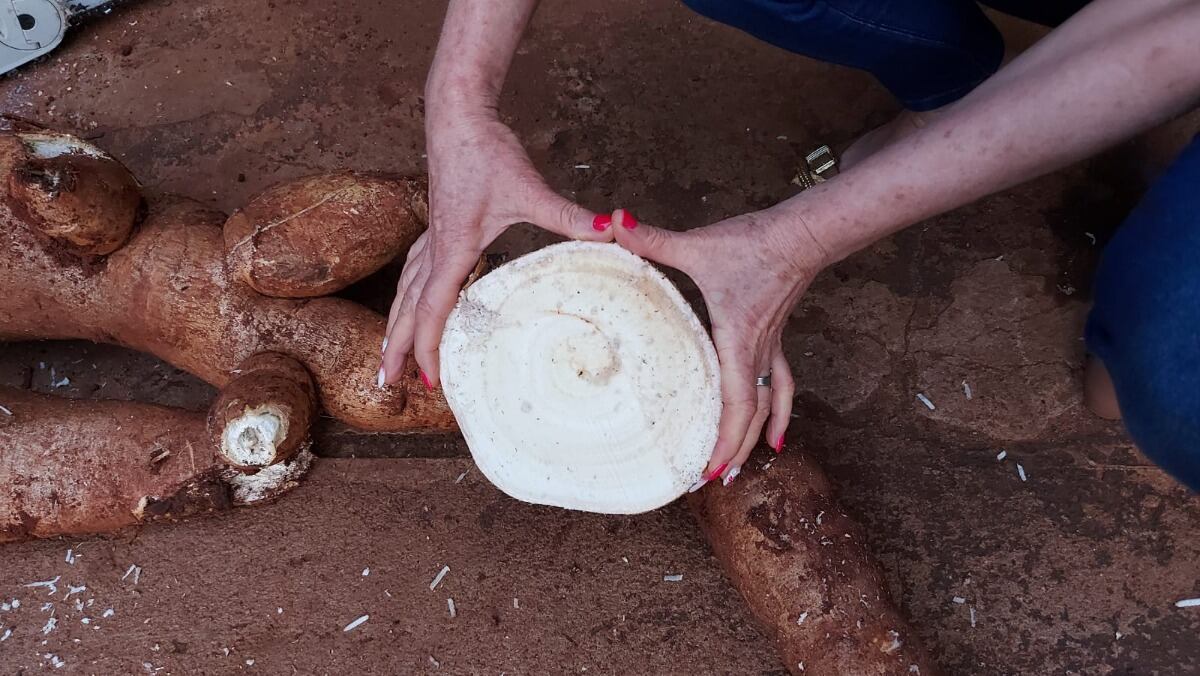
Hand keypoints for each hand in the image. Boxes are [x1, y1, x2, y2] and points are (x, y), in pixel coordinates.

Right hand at [381, 108, 613, 387]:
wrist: (457, 115)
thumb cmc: (486, 151)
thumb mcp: (530, 189)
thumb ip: (569, 216)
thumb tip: (610, 229)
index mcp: (452, 248)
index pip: (432, 309)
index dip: (427, 347)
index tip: (429, 381)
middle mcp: (434, 247)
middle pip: (406, 307)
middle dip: (396, 347)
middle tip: (386, 383)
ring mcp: (431, 236)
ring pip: (404, 290)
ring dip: (395, 324)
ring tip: (388, 355)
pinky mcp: (436, 224)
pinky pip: (413, 270)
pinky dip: (408, 295)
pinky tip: (412, 301)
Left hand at [612, 207, 826, 483]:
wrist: (804, 232)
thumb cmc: (755, 242)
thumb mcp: (698, 245)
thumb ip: (653, 239)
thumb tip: (616, 223)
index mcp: (738, 342)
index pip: (736, 404)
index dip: (725, 441)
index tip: (708, 471)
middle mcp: (758, 354)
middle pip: (753, 418)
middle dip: (733, 453)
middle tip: (708, 482)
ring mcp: (771, 348)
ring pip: (771, 407)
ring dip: (757, 440)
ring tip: (742, 470)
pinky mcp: (775, 338)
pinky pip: (781, 386)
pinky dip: (779, 413)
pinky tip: (778, 430)